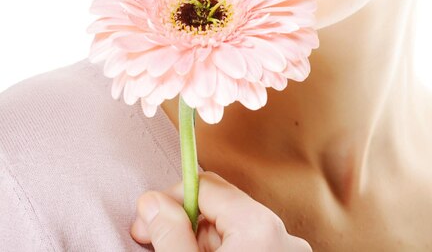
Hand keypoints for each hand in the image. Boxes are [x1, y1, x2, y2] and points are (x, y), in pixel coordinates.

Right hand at [130, 170, 312, 250]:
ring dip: (205, 240)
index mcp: (261, 227)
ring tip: (180, 251)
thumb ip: (169, 232)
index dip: (173, 198)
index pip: (209, 186)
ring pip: (237, 230)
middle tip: (153, 239)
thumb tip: (151, 201)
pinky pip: (253, 246)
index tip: (148, 217)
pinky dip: (227, 250)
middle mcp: (284, 235)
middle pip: (224, 208)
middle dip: (187, 221)